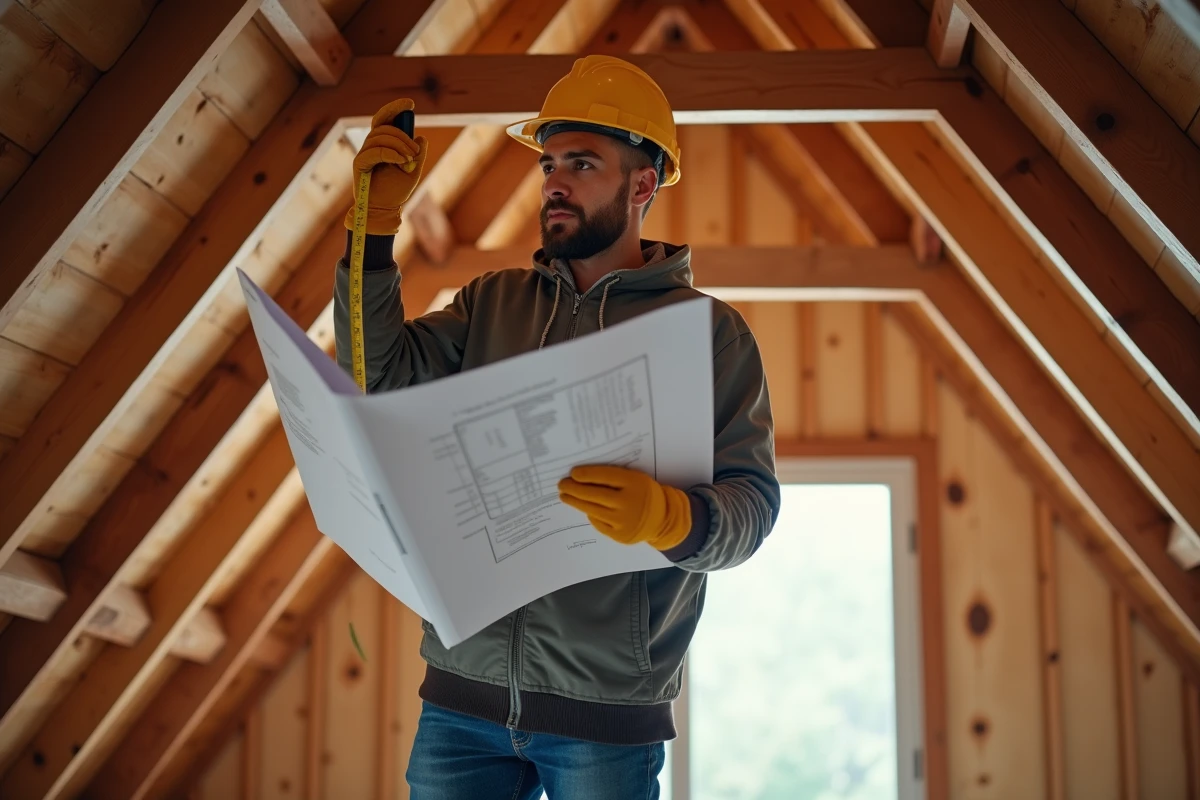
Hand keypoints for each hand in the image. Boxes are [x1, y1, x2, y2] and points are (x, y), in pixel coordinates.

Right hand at [343, 98, 428, 235]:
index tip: (410, 103)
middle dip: (402, 135)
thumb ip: (417, 154)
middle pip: (383, 126)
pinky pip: (375, 151)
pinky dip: (391, 154)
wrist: (384, 209)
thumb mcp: (413, 170)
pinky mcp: (360, 163)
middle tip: (414, 151)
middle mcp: (372, 145)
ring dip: (399, 146)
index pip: (385, 119)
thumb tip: (421, 138)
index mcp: (383, 144)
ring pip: (380, 137)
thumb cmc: (396, 191)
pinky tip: (401, 162)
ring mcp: (364, 153)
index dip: (395, 108)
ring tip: (409, 160)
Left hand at [558, 465, 690, 550]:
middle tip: (562, 484)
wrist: (662, 519)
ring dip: (576, 502)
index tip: (573, 473)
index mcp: (635, 484)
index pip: (606, 477)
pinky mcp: (620, 535)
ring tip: (565, 496)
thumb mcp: (636, 480)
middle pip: (595, 495)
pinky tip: (584, 508)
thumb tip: (583, 476)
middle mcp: (629, 503)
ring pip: (593, 510)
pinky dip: (590, 515)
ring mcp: (624, 521)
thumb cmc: (644, 494)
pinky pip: (599, 523)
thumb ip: (616, 478)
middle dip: (575, 489)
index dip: (587, 475)